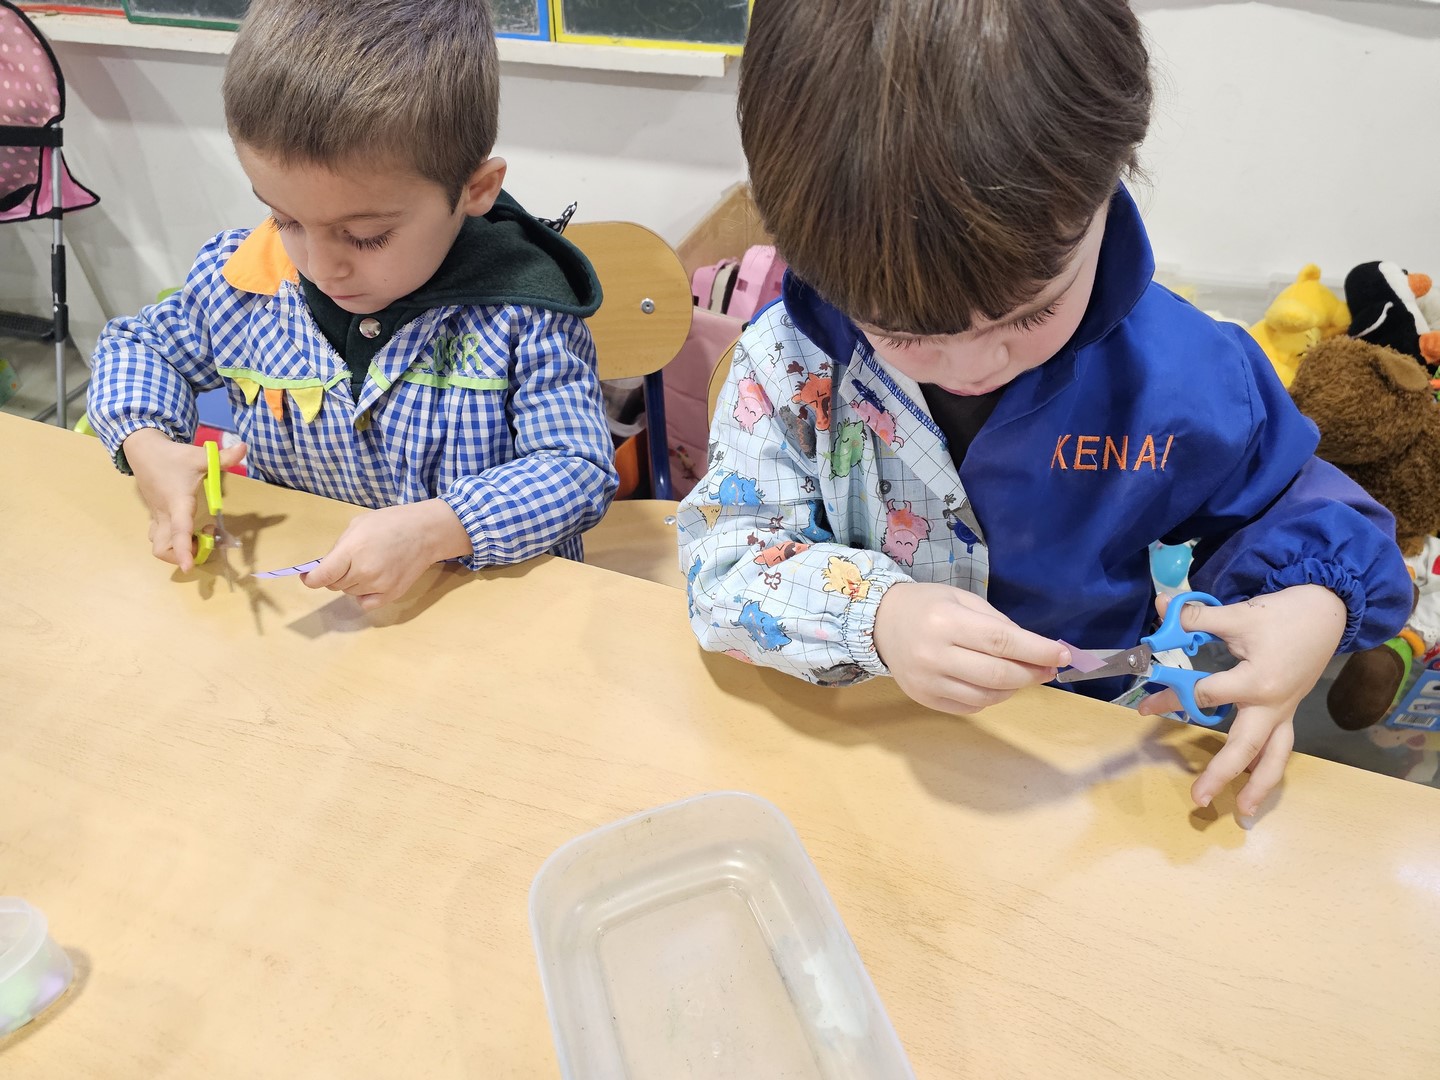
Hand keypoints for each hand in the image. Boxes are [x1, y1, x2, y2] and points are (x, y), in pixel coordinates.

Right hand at [123, 428, 246, 571]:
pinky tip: (187, 528)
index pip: (179, 531)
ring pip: (158, 544)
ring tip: (197, 533)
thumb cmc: (174, 456)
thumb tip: (244, 447)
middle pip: (163, 548)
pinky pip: (158, 537)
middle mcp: (165, 515)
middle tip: (205, 538)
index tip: (188, 566)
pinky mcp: (155, 516)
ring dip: (177, 549)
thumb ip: (223, 457)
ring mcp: (157, 517)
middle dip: (182, 554)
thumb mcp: (201, 456)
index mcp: (177, 503)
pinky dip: (172, 541)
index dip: (183, 550)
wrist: (143, 451)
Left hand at [300, 499, 471, 610]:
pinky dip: (363, 595)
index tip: (308, 577)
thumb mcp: (358, 524)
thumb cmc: (391, 523)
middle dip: (335, 575)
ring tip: (368, 565)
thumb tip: (324, 566)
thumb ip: (339, 547)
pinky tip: (372, 582)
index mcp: (352, 550)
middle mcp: (363, 571)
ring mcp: (378, 585)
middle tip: (349, 561)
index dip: (310, 579)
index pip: (322, 576)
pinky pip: (365, 603)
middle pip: (334, 585)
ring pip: (349, 592)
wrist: (426, 532)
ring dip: (351, 583)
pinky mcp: (391, 594)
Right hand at [873, 582, 1069, 713]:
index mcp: (946, 621)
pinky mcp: (924, 699)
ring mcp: (928, 681)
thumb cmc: (926, 605)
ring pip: (987, 697)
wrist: (879, 623)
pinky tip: (996, 685)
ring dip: (1014, 689)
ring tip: (1023, 676)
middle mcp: (935, 654)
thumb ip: (997, 623)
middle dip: (1032, 673)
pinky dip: (991, 698)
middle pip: (998, 674)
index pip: (1001, 642)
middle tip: (1050, 668)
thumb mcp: (961, 599)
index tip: (1062, 655)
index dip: (1037, 651)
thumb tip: (1036, 649)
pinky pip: (970, 707)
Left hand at [1137, 585, 1346, 815]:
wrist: (1328, 613)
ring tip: (1242, 811)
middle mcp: (1272, 705)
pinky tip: (1254, 785)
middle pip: (1246, 746)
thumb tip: (1159, 607)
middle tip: (1198, 799)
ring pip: (1274, 756)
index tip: (1147, 709)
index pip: (1204, 696)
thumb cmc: (1283, 615)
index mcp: (1256, 683)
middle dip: (1222, 774)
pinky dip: (1269, 768)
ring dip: (1260, 786)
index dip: (1173, 699)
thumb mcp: (1238, 614)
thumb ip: (1196, 618)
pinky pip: (1280, 746)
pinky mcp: (1288, 712)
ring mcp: (1284, 712)